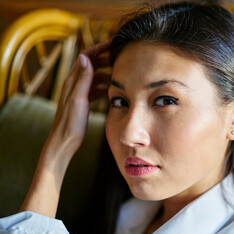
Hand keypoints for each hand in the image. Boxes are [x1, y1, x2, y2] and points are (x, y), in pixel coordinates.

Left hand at [44, 40, 110, 168]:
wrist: (64, 141)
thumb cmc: (70, 123)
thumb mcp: (78, 99)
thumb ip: (83, 79)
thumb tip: (85, 57)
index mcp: (72, 81)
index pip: (85, 56)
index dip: (99, 48)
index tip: (113, 44)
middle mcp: (74, 84)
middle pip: (91, 65)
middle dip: (106, 59)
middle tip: (122, 59)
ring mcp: (79, 93)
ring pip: (95, 77)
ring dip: (107, 74)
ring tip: (121, 75)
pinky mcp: (83, 101)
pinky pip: (95, 89)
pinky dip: (105, 87)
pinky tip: (114, 91)